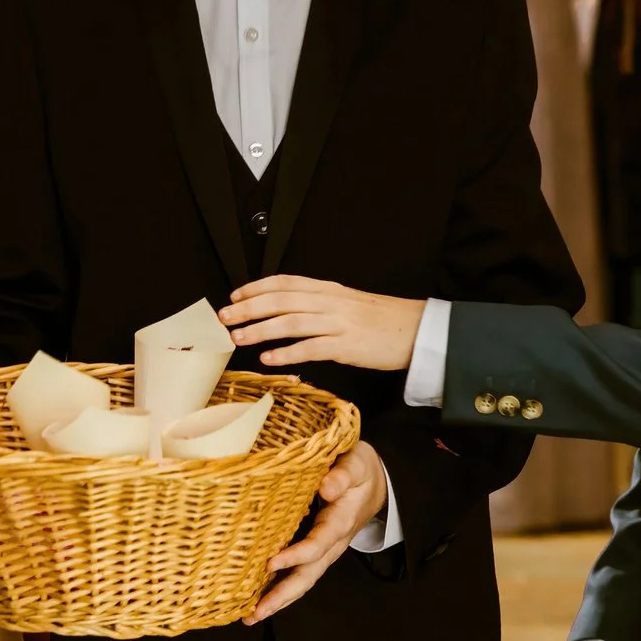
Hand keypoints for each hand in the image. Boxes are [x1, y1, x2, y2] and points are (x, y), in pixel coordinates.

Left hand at [222, 275, 424, 370]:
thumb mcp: (346, 302)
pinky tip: (268, 358)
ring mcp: (338, 323)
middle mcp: (329, 302)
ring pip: (290, 323)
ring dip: (260, 330)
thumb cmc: (379, 320)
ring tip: (237, 338)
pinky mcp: (346, 346)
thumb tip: (284, 309)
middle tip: (224, 317)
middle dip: (248, 308)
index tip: (234, 295)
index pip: (285, 282)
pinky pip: (310, 349)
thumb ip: (317, 303)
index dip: (256, 287)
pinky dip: (286, 353)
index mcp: (328, 289)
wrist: (416, 331)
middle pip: (281, 300)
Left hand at [247, 441, 385, 623]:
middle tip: (255, 613)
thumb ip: (342, 475)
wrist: (376, 482)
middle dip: (282, 595)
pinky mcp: (316, 550)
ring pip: (302, 580)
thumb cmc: (360, 470)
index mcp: (340, 523)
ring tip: (251, 616)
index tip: (270, 563)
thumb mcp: (356, 465)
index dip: (295, 556)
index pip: (316, 545)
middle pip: (307, 576)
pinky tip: (257, 598)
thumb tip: (326, 487)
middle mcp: (332, 543)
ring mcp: (324, 550)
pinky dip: (279, 588)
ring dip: (278, 599)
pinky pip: (298, 573)